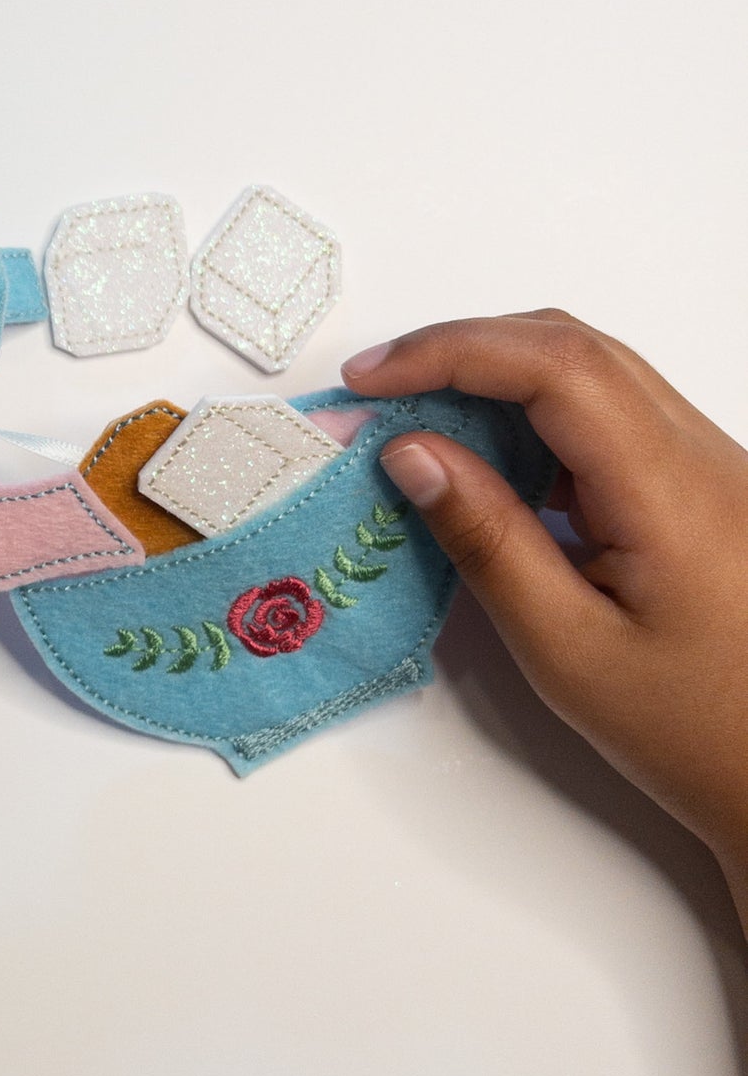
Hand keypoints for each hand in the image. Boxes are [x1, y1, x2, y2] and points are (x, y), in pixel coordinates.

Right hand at [343, 312, 747, 861]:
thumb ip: (486, 540)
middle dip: (462, 351)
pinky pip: (603, 417)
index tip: (370, 380)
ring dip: (493, 380)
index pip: (555, 365)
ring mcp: (704, 464)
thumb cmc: (694, 728)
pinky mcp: (695, 484)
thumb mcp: (567, 648)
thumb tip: (412, 454)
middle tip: (375, 393)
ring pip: (588, 374)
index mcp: (670, 489)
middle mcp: (700, 454)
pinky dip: (527, 417)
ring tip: (410, 425)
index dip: (451, 352)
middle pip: (571, 348)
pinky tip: (478, 460)